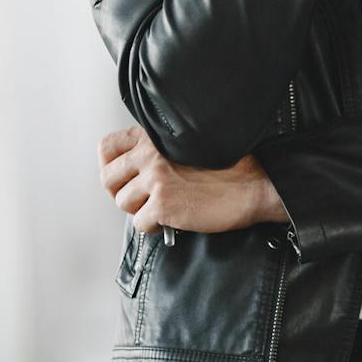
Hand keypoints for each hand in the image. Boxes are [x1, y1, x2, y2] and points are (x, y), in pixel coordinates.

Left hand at [98, 126, 287, 235]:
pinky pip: (139, 224)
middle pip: (108, 179)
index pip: (108, 146)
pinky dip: (156, 226)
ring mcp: (155, 179)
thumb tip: (130, 171)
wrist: (254, 186)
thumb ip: (157, 151)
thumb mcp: (188, 147)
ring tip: (166, 206)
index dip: (111, 165)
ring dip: (141, 210)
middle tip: (142, 198)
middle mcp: (151, 153)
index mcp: (156, 136)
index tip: (124, 176)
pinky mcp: (162, 204)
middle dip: (122, 193)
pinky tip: (175, 217)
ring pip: (123, 203)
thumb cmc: (227, 169)